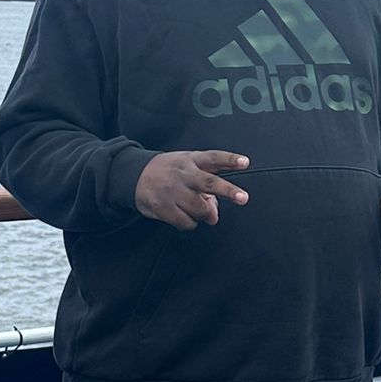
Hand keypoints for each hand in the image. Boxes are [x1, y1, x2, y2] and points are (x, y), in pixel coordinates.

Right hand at [135, 151, 249, 229]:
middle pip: (209, 183)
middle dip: (228, 191)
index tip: (245, 162)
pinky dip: (191, 223)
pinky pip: (186, 222)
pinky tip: (185, 216)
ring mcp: (172, 191)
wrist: (134, 175)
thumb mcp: (187, 165)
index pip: (214, 158)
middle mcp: (183, 174)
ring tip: (200, 211)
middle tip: (243, 198)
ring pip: (200, 208)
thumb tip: (215, 210)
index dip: (230, 160)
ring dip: (206, 214)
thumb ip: (206, 184)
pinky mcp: (163, 207)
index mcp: (191, 160)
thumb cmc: (169, 171)